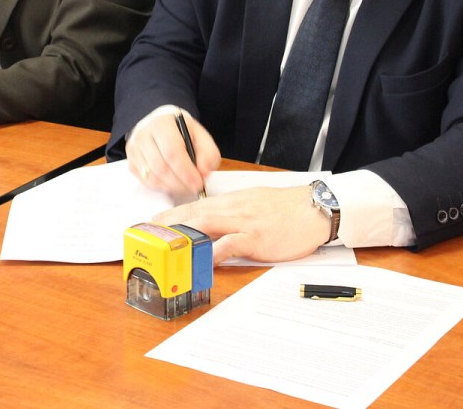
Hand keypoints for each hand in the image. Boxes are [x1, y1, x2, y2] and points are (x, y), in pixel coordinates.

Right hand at [125, 109, 219, 198]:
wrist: (160, 125)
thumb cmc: (181, 132)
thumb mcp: (200, 135)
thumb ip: (208, 153)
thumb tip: (204, 172)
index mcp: (162, 124)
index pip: (172, 151)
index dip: (186, 171)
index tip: (198, 184)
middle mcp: (143, 135)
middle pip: (161, 167)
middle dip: (180, 183)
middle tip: (194, 188)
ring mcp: (134, 150)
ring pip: (153, 177)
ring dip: (172, 187)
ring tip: (186, 186)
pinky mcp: (131, 163)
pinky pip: (147, 182)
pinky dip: (163, 187)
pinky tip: (174, 184)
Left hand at [156, 186, 332, 263]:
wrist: (315, 208)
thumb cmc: (288, 209)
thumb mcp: (255, 204)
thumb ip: (234, 214)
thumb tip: (217, 225)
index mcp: (232, 202)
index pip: (196, 206)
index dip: (173, 214)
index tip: (154, 221)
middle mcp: (232, 210)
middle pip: (193, 214)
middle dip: (168, 223)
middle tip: (148, 233)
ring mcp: (242, 223)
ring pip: (205, 224)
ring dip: (182, 234)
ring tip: (164, 244)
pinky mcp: (255, 238)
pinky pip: (230, 244)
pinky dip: (214, 251)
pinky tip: (201, 258)